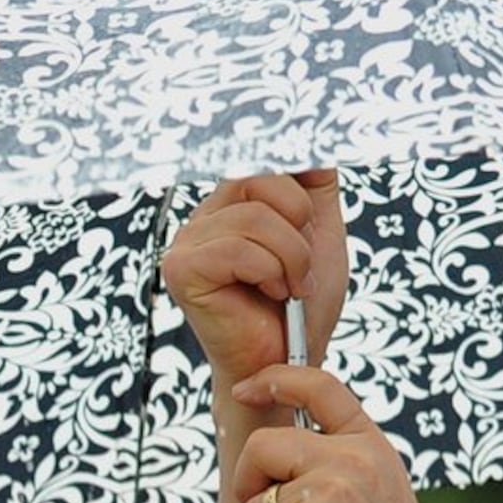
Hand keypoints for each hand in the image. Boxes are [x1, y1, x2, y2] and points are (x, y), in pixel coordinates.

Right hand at [162, 170, 346, 502]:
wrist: (286, 363)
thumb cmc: (300, 307)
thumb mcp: (321, 233)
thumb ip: (315, 184)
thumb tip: (313, 139)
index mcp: (229, 206)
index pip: (270, 163)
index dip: (300, 195)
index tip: (307, 235)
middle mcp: (202, 219)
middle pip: (262, 177)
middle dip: (299, 226)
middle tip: (299, 270)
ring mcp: (186, 243)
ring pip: (256, 216)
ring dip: (291, 257)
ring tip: (288, 288)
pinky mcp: (181, 269)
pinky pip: (239, 247)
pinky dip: (269, 272)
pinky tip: (269, 295)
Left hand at [229, 362, 491, 502]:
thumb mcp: (379, 491)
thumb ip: (337, 465)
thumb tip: (276, 457)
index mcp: (370, 445)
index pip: (320, 387)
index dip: (276, 379)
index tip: (247, 389)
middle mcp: (349, 461)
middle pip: (264, 446)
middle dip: (247, 480)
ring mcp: (325, 495)